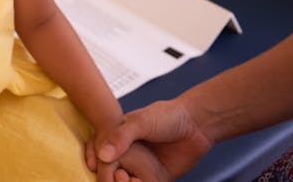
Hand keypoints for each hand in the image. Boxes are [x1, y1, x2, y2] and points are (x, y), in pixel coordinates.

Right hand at [86, 100, 214, 179]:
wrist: (197, 125)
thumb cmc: (167, 116)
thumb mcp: (141, 122)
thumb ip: (121, 137)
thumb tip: (103, 156)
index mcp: (118, 138)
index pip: (98, 153)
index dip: (94, 162)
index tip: (95, 167)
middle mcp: (127, 155)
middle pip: (110, 173)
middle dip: (109, 179)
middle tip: (121, 177)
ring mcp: (141, 168)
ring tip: (132, 180)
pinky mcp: (156, 179)